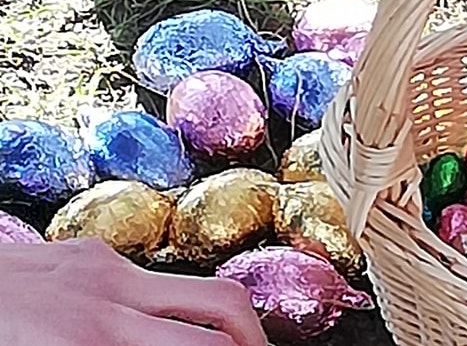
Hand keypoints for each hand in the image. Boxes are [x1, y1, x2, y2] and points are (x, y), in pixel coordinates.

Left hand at [1, 239, 267, 345]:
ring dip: (227, 320)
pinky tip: (161, 331)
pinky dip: (174, 307)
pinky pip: (151, 279)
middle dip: (257, 339)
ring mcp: (102, 266)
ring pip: (199, 285)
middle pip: (225, 307)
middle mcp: (111, 295)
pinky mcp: (87, 253)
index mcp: (93, 340)